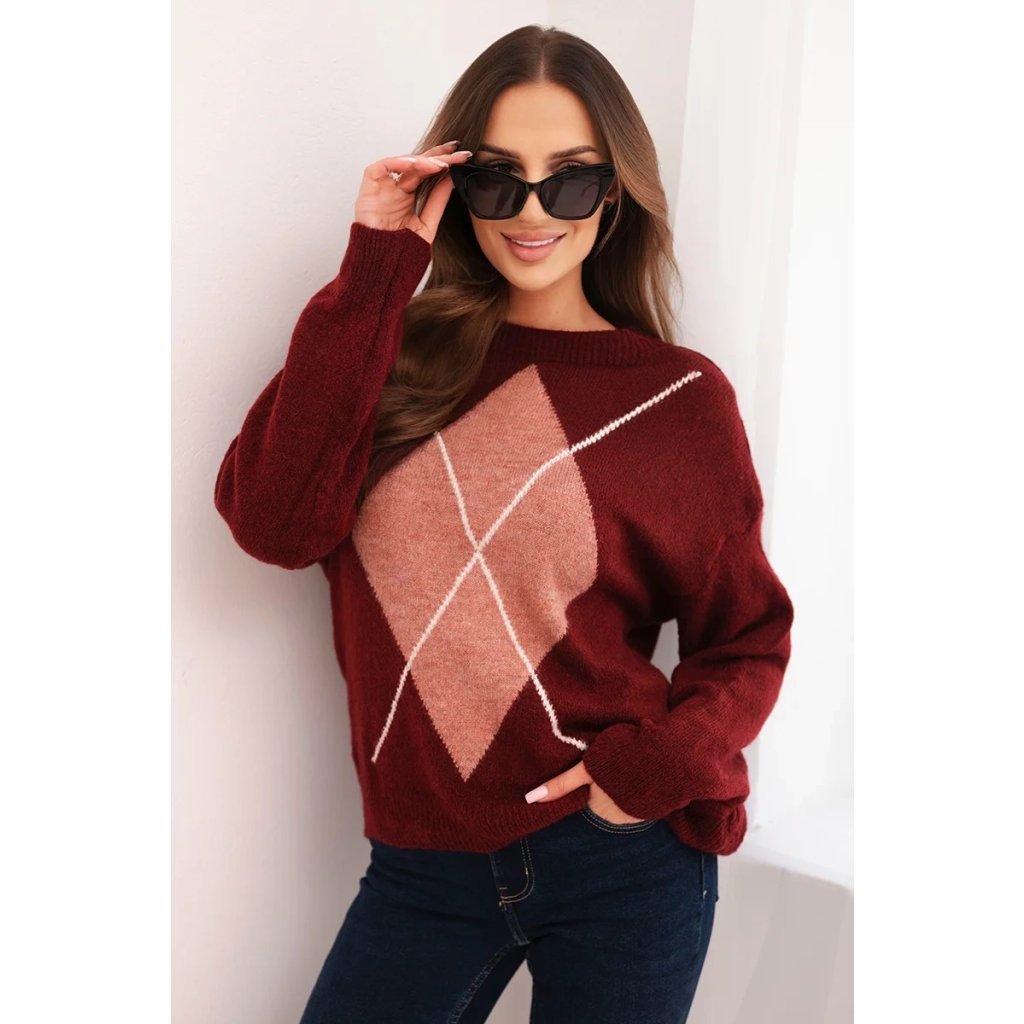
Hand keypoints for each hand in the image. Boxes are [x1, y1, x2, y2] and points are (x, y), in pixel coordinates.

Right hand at [354, 141, 472, 244]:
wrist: (383, 266)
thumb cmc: (401, 251)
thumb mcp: (427, 223)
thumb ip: (438, 201)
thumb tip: (452, 179)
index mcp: (408, 196)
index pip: (426, 172)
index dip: (443, 161)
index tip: (463, 155)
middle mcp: (395, 189)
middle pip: (417, 164)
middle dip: (437, 155)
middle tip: (457, 152)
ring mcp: (382, 188)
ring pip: (401, 163)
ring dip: (421, 161)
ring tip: (440, 165)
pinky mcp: (368, 190)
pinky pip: (379, 168)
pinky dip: (396, 163)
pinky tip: (414, 164)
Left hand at [523, 759, 648, 824]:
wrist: (670, 760)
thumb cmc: (623, 760)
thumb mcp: (587, 768)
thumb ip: (561, 784)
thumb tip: (530, 799)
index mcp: (598, 810)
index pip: (585, 797)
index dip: (587, 781)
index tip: (592, 766)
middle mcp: (617, 819)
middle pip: (603, 799)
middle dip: (605, 785)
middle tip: (610, 763)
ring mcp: (638, 815)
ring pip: (621, 798)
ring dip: (622, 785)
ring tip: (626, 764)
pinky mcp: (655, 806)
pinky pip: (639, 797)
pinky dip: (638, 786)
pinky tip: (641, 770)